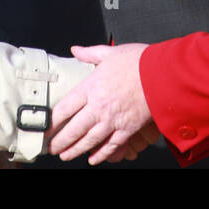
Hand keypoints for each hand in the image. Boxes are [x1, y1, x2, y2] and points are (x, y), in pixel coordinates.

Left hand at [48, 43, 152, 164]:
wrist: (163, 74)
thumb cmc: (138, 61)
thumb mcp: (110, 53)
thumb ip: (90, 54)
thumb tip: (75, 49)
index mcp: (91, 87)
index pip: (64, 108)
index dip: (52, 121)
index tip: (45, 128)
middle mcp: (98, 106)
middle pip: (73, 129)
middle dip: (60, 141)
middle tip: (52, 148)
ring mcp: (112, 120)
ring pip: (88, 140)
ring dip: (75, 150)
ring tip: (65, 155)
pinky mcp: (127, 129)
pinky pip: (110, 146)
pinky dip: (100, 154)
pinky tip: (93, 159)